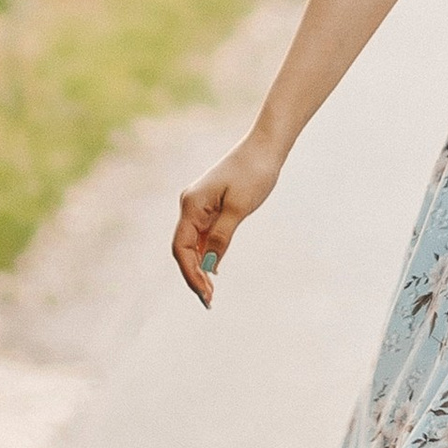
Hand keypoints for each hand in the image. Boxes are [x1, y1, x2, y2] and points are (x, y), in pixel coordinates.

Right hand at [172, 133, 283, 305]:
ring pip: (193, 244)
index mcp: (192, 205)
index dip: (190, 273)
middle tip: (209, 301)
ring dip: (200, 268)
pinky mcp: (210, 206)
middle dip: (193, 275)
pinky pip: (203, 235)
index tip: (204, 294)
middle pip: (183, 249)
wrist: (265, 147)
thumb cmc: (254, 173)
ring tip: (210, 293)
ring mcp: (199, 206)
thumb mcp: (240, 208)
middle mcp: (190, 205)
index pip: (181, 248)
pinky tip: (213, 270)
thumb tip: (210, 265)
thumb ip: (222, 236)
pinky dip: (207, 254)